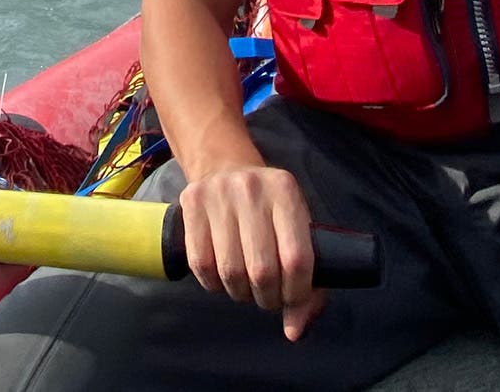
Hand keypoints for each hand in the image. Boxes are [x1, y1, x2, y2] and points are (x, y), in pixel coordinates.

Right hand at [177, 162, 327, 340]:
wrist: (224, 167)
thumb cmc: (269, 209)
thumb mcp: (297, 230)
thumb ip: (308, 281)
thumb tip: (294, 331)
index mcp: (286, 191)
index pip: (297, 258)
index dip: (296, 293)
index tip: (291, 300)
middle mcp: (252, 188)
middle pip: (262, 270)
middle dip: (267, 298)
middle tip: (267, 298)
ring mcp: (217, 193)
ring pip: (230, 271)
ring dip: (240, 293)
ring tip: (245, 288)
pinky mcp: (191, 202)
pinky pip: (200, 263)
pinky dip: (213, 284)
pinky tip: (222, 278)